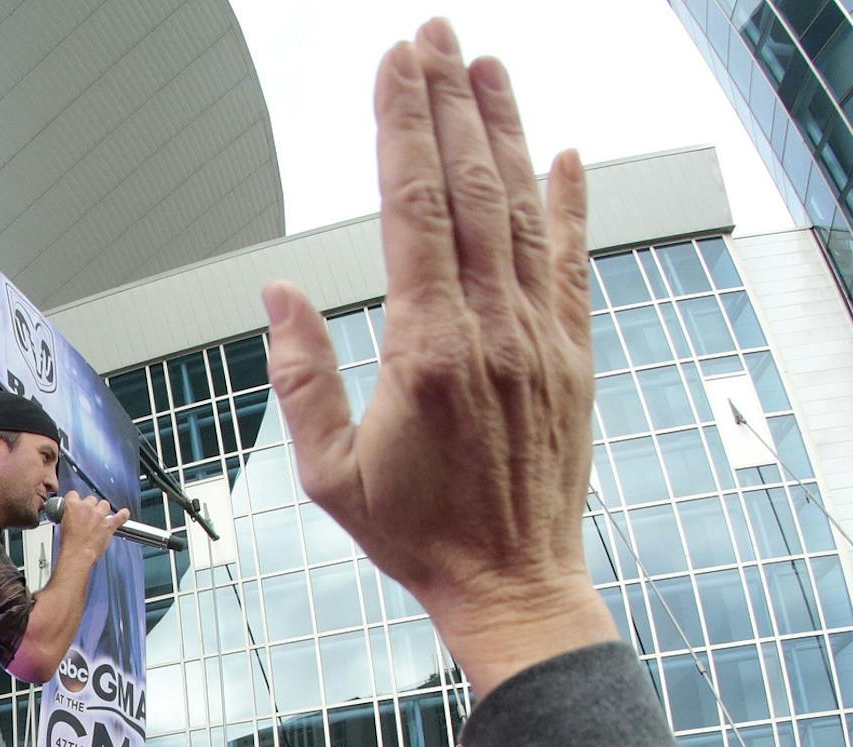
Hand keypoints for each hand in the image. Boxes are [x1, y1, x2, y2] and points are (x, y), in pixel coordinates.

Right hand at [55, 490, 128, 560]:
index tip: (77, 504)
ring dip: (103, 510)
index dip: (76, 500)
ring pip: (104, 504)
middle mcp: (87, 508)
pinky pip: (120, 516)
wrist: (77, 554)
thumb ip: (69, 516)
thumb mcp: (63, 525)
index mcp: (73, 506)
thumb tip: (72, 517)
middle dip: (91, 506)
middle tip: (88, 516)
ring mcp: (99, 515)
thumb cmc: (70, 543)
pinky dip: (123, 515)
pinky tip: (123, 514)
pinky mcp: (109, 525)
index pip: (74, 494)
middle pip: (91, 499)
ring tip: (101, 517)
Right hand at [263, 25, 611, 698]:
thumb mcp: (330, 474)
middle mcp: (492, 330)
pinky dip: (570, 204)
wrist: (513, 585)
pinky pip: (572, 263)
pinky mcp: (572, 357)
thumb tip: (279, 295)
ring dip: (505, 132)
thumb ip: (302, 379)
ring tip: (487, 66)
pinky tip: (566, 154)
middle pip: (471, 187)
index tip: (394, 65)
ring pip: (524, 210)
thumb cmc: (418, 537)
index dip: (403, 125)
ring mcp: (540, 338)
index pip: (414, 207)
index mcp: (427, 349)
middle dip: (450, 102)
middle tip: (435, 35)